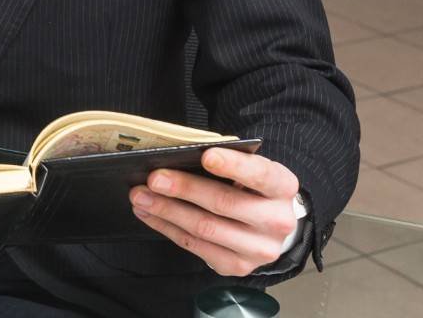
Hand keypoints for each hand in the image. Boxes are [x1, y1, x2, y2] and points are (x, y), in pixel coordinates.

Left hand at [129, 148, 300, 277]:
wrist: (268, 225)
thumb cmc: (249, 188)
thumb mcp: (247, 169)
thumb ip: (222, 163)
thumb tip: (175, 159)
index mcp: (282, 187)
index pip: (261, 174)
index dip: (234, 165)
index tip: (206, 156)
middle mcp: (277, 221)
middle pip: (224, 203)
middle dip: (184, 189)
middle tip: (153, 178)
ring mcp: (258, 248)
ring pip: (205, 228)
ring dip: (166, 210)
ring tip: (140, 196)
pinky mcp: (237, 266)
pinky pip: (195, 246)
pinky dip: (167, 228)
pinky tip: (149, 214)